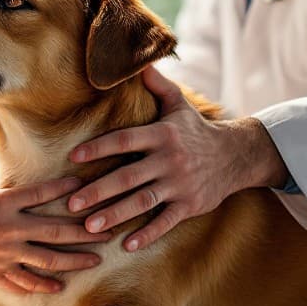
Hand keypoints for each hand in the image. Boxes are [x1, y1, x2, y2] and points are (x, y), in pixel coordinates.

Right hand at [0, 167, 101, 294]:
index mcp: (0, 202)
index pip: (42, 193)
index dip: (65, 188)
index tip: (83, 184)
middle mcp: (8, 229)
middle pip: (57, 229)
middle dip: (86, 230)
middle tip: (109, 230)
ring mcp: (3, 254)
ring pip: (49, 260)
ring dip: (75, 260)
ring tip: (96, 260)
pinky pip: (25, 282)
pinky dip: (44, 285)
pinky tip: (60, 286)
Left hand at [66, 66, 287, 252]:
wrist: (236, 155)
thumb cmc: (195, 129)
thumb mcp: (178, 103)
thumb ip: (156, 83)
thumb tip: (138, 61)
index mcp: (161, 135)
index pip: (124, 140)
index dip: (98, 148)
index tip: (73, 158)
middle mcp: (169, 160)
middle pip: (127, 176)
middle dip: (98, 190)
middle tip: (71, 202)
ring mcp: (179, 184)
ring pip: (143, 202)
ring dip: (115, 215)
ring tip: (89, 226)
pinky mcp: (190, 205)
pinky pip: (166, 222)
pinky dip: (147, 234)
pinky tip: (126, 245)